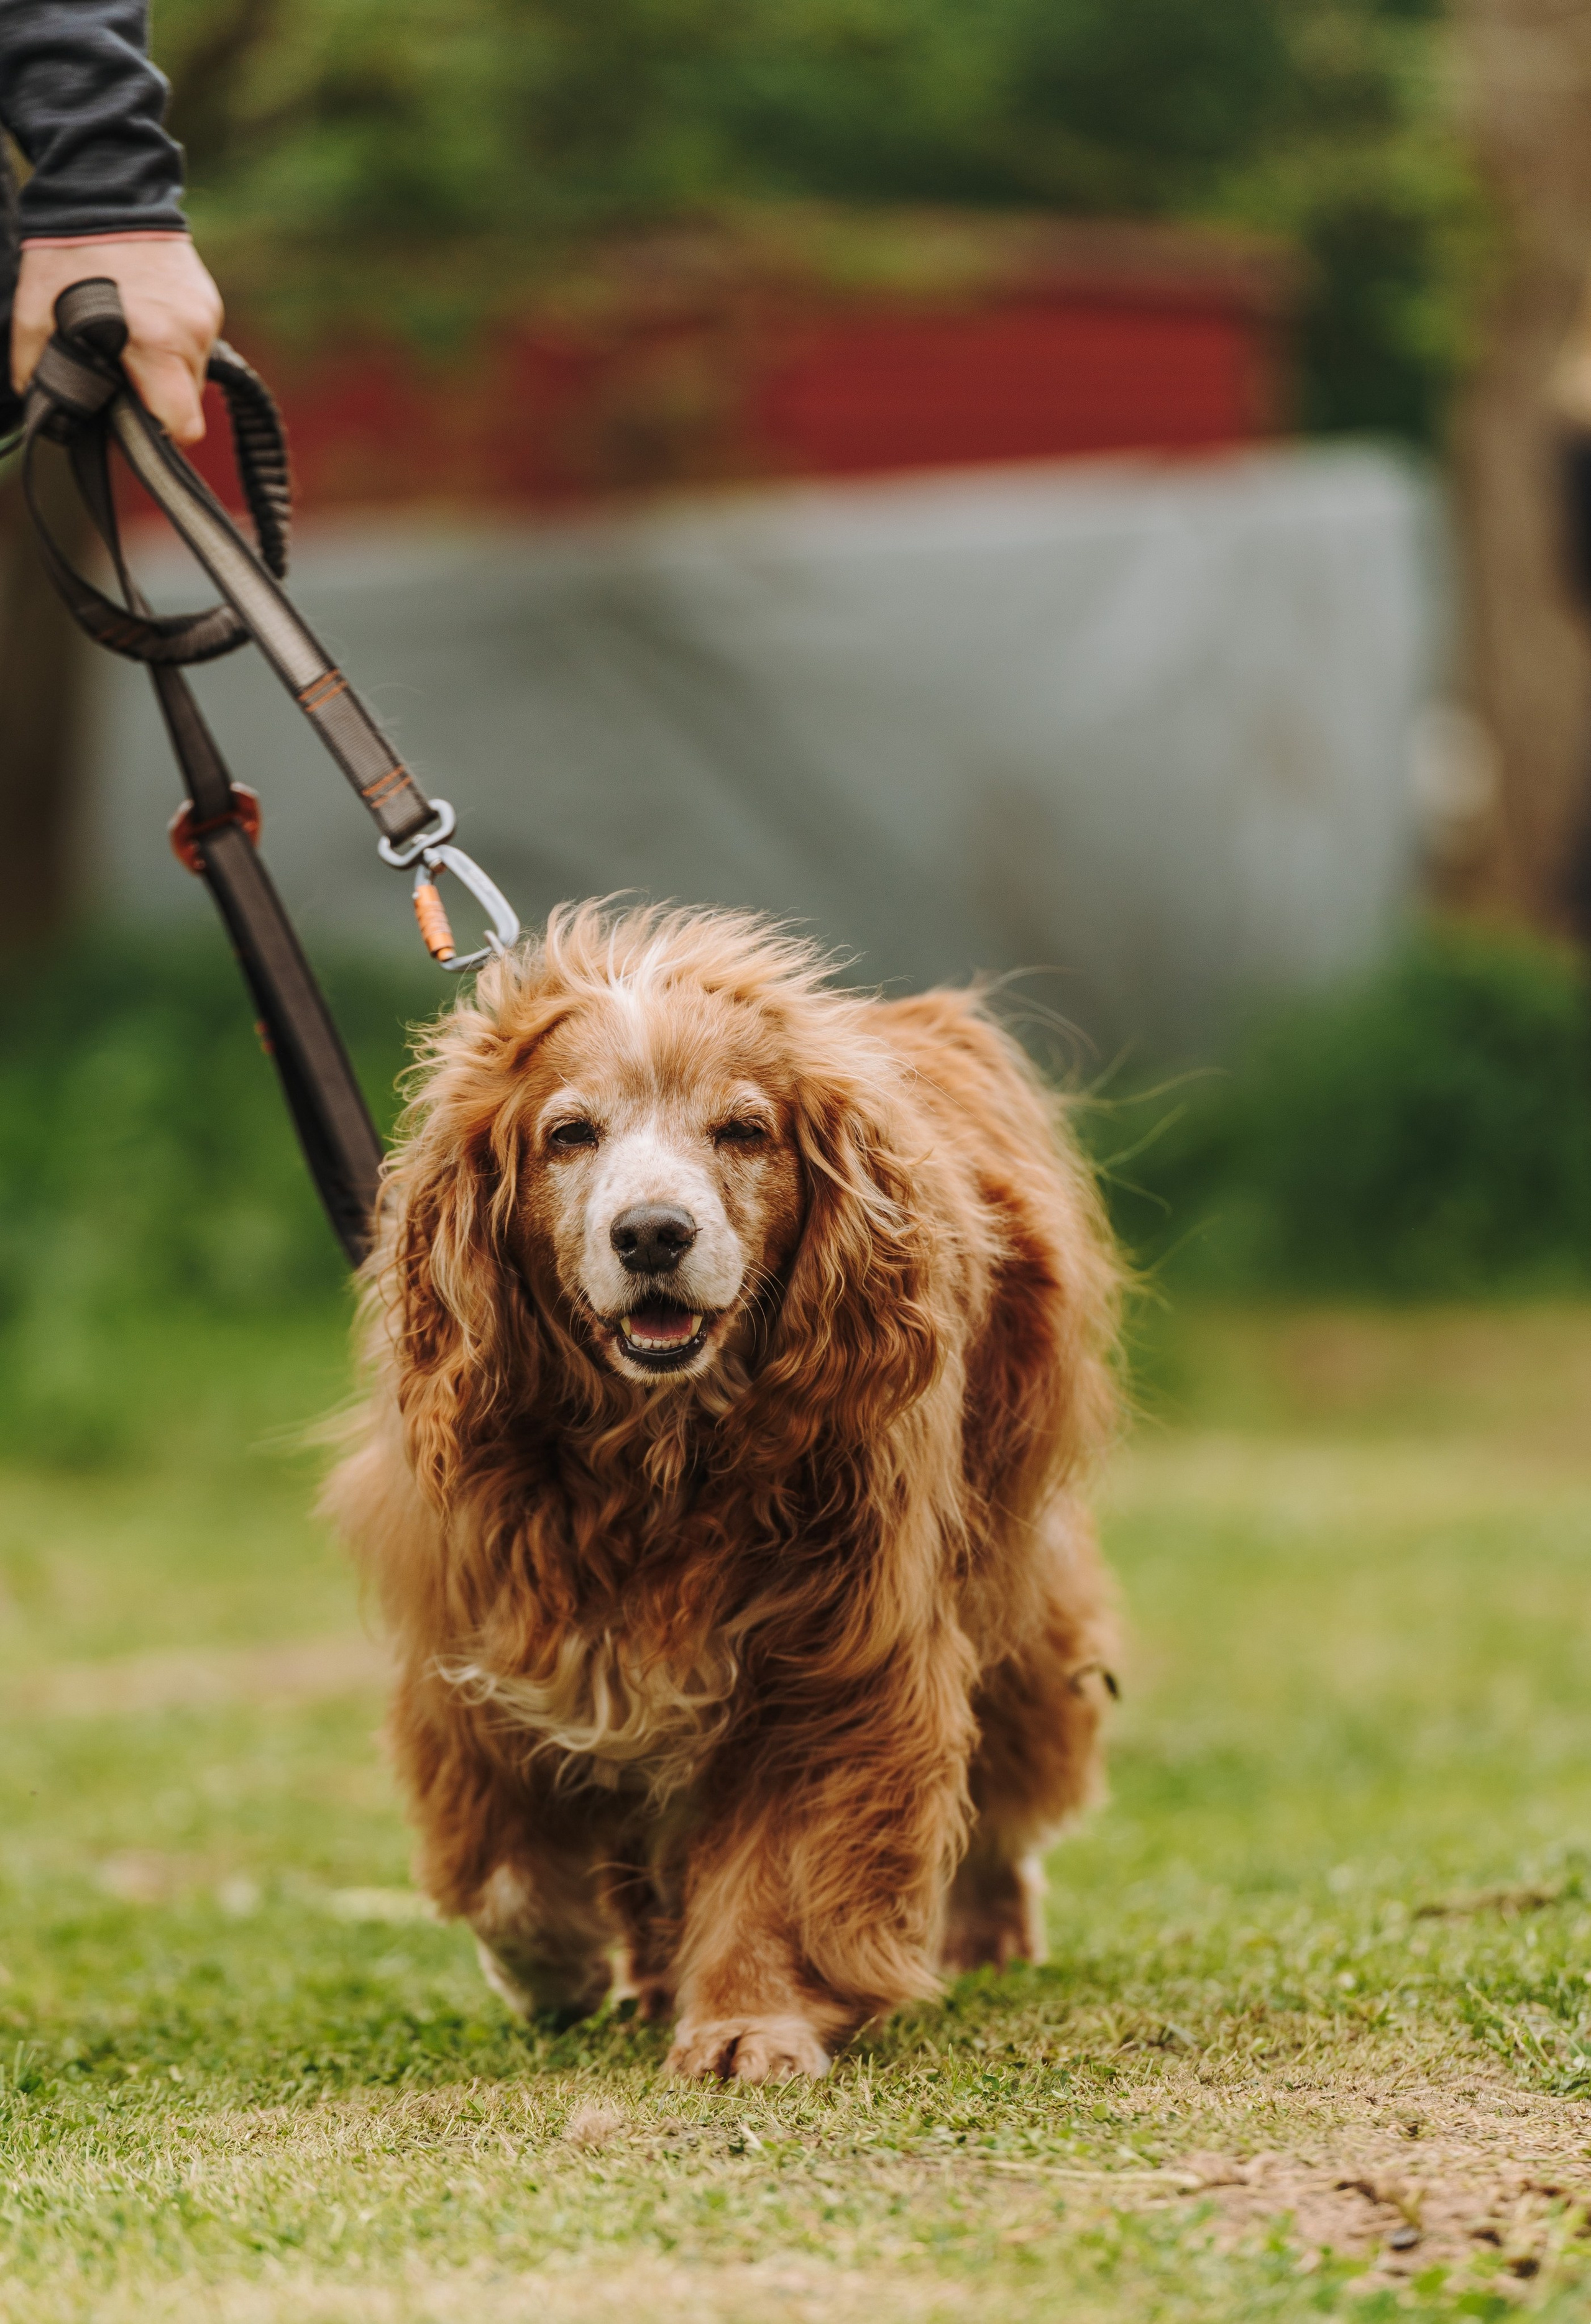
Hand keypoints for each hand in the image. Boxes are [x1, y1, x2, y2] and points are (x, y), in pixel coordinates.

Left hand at [10, 235, 222, 444]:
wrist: (105, 186)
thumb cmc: (67, 253)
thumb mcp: (33, 316)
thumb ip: (38, 372)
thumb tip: (47, 413)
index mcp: (157, 345)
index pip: (182, 427)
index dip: (155, 436)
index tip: (129, 421)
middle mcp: (192, 335)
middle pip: (187, 404)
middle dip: (155, 399)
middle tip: (118, 374)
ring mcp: (207, 318)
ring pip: (192, 376)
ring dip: (163, 370)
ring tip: (129, 339)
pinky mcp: (210, 302)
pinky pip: (195, 344)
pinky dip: (172, 343)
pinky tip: (143, 317)